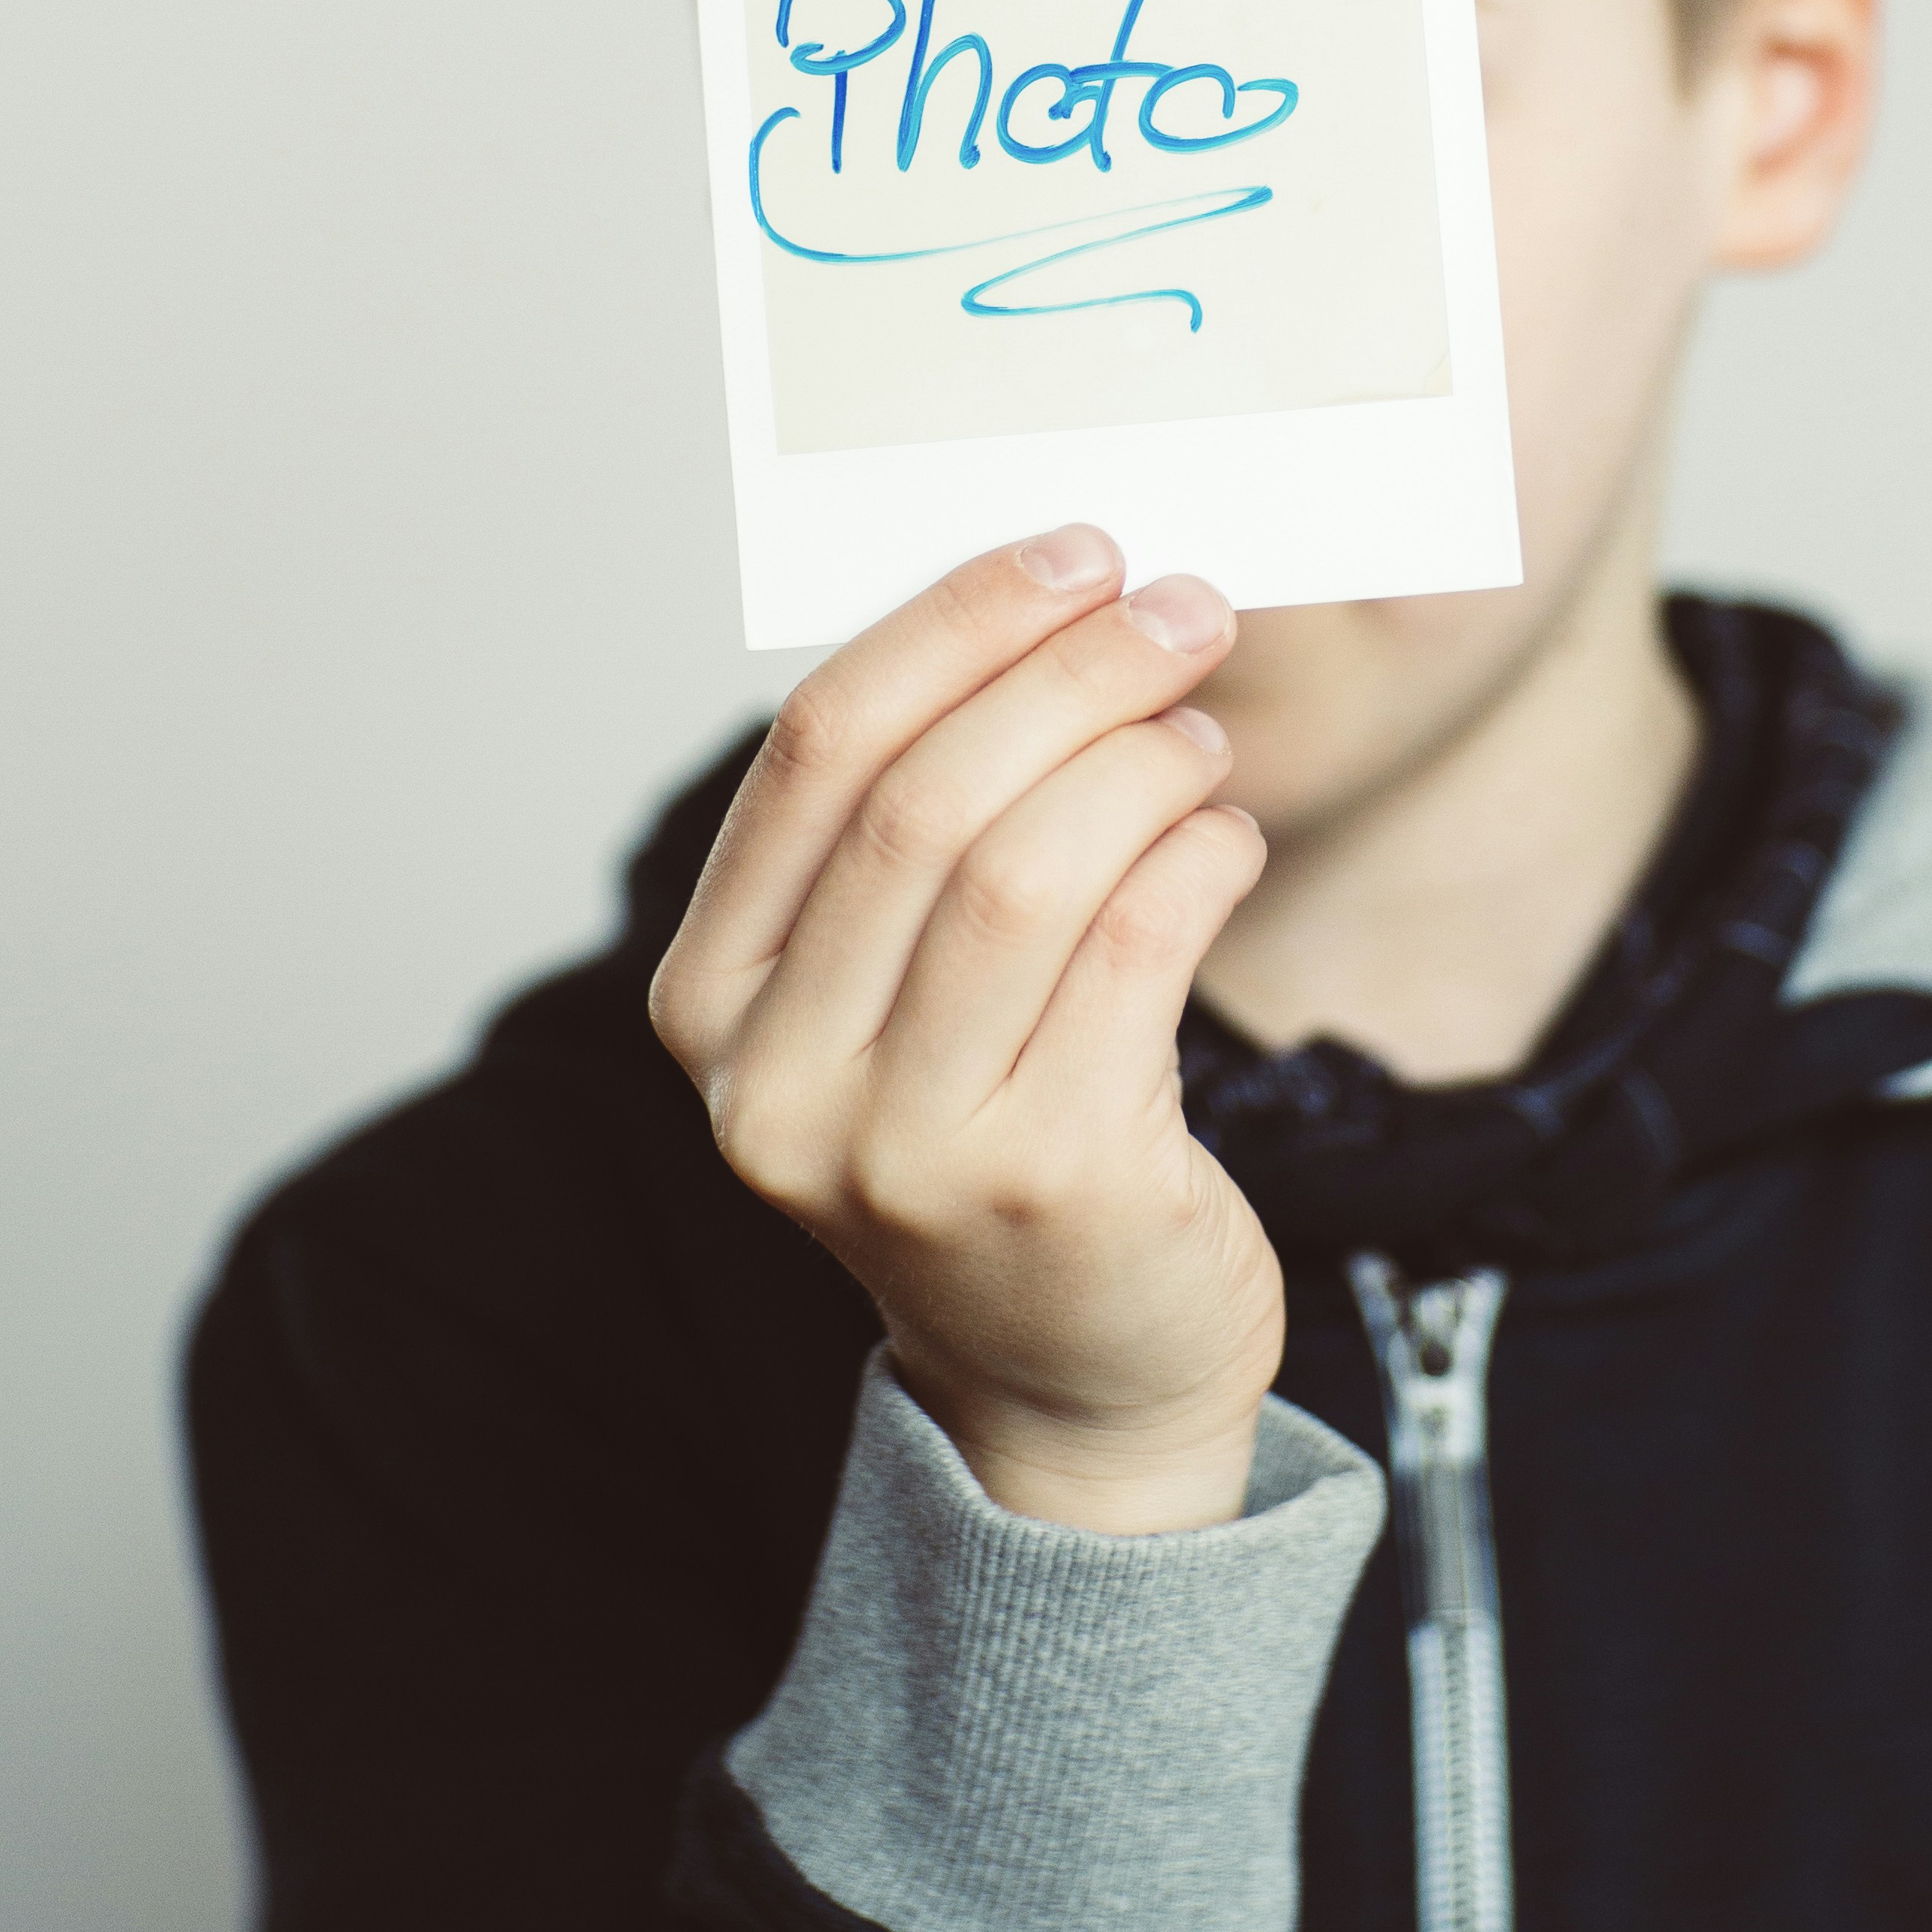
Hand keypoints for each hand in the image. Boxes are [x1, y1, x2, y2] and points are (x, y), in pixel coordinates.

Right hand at [649, 529, 1283, 1533]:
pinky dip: (1199, 859)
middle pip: (928, 799)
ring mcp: (911, 1153)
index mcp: (708, 1003)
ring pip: (1033, 868)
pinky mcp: (1055, 1188)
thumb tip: (1047, 600)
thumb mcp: (893, 991)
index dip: (952, 625)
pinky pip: (1140, 951)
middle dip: (1072, 672)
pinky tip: (1223, 841)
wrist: (1074, 1380)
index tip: (1071, 551)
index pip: (816, 752)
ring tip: (1203, 735)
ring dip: (1145, 762)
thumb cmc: (994, 1129)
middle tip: (1183, 608)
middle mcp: (781, 1087)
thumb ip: (916, 827)